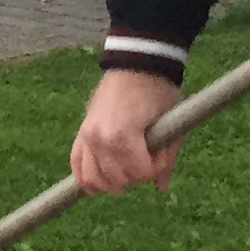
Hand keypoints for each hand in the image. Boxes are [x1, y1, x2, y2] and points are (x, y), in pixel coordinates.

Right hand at [72, 69, 178, 194]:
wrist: (135, 65)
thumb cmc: (157, 91)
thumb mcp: (172, 122)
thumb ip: (167, 155)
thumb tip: (161, 185)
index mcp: (122, 136)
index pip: (140, 173)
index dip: (156, 168)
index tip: (162, 154)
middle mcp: (99, 139)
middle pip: (119, 179)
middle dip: (137, 174)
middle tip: (147, 157)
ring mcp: (86, 136)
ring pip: (95, 179)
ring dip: (114, 180)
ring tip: (127, 169)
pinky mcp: (81, 133)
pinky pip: (77, 165)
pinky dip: (87, 179)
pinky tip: (98, 184)